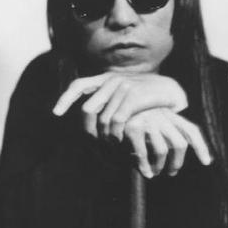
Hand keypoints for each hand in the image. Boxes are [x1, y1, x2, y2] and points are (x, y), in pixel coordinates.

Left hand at [52, 72, 187, 140]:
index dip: (66, 98)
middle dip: (88, 131)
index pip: (79, 85)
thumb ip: (110, 99)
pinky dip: (116, 135)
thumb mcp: (126, 92)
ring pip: (102, 119)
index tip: (56, 113)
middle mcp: (112, 80)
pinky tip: (120, 142)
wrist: (170, 91)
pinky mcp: (133, 97)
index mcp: (107, 78)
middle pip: (88, 109)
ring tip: (110, 149)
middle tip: (94, 146)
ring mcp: (122, 87)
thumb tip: (93, 115)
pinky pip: (116, 121)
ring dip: (105, 138)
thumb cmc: (147, 97)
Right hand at [123, 108, 211, 177]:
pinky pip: (143, 154)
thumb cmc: (131, 120)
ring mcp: (147, 120)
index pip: (190, 130)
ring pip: (162, 150)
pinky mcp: (132, 127)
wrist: (107, 108)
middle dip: (177, 162)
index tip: (206, 162)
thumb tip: (178, 156)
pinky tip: (145, 173)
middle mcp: (161, 115)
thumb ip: (164, 136)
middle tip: (172, 172)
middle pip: (180, 143)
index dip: (201, 147)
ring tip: (155, 172)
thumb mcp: (151, 124)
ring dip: (159, 166)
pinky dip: (145, 167)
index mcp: (169, 114)